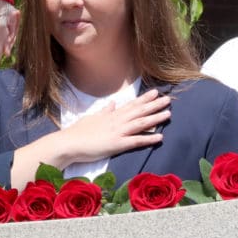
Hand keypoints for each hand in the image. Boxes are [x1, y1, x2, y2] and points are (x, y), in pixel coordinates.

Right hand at [10, 89, 170, 188]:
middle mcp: (116, 121)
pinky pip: (136, 141)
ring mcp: (117, 132)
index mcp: (111, 115)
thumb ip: (104, 111)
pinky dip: (148, 139)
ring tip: (168, 113)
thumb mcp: (92, 117)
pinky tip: (160, 137)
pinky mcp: (117, 144)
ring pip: (140, 123)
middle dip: (154, 105)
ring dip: (155, 118)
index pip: (131, 105)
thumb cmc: (78, 132)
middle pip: (139, 111)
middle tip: (168, 99)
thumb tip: (112, 104)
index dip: (144, 99)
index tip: (155, 92)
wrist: (69, 143)